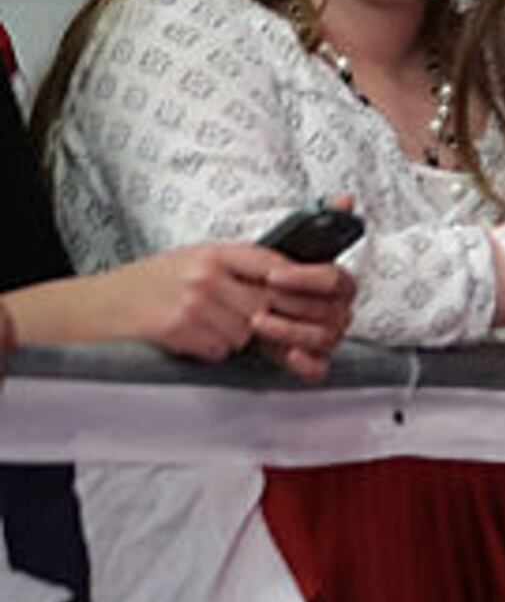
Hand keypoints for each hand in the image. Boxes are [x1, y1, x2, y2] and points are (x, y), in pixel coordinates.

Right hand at [45, 243, 351, 378]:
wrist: (100, 305)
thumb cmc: (152, 284)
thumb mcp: (194, 261)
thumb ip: (237, 268)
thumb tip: (290, 282)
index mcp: (213, 252)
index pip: (273, 262)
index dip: (297, 280)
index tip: (307, 294)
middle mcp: (206, 273)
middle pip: (267, 304)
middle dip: (266, 319)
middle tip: (251, 322)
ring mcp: (194, 300)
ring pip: (246, 332)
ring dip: (234, 338)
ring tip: (204, 325)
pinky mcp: (181, 327)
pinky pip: (221, 349)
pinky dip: (212, 350)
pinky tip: (189, 337)